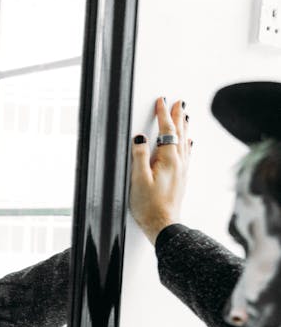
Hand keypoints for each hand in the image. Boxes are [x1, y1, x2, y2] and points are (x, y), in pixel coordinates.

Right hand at [129, 96, 192, 243]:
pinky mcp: (181, 179)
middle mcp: (179, 163)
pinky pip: (186, 154)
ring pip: (185, 142)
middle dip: (178, 116)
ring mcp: (182, 171)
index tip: (162, 101)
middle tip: (179, 102)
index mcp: (169, 160)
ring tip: (184, 116)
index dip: (163, 114)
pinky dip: (186, 144)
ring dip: (184, 127)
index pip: (167, 131)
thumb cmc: (149, 206)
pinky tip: (188, 143)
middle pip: (180, 134)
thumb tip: (140, 137)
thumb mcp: (139, 179)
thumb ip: (140, 156)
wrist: (163, 225)